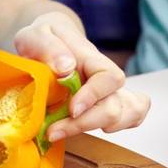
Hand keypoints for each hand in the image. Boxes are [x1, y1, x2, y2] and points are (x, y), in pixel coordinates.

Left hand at [13, 9, 150, 140]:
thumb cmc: (43, 38)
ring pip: (130, 114)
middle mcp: (105, 77)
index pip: (109, 77)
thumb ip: (48, 48)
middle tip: (52, 131)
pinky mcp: (107, 104)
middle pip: (116, 105)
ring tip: (65, 131)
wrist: (48, 40)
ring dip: (99, 128)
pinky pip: (132, 116)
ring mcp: (110, 91)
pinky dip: (118, 128)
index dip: (94, 96)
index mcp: (90, 58)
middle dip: (86, 123)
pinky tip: (84, 131)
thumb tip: (66, 68)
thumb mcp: (34, 35)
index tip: (72, 109)